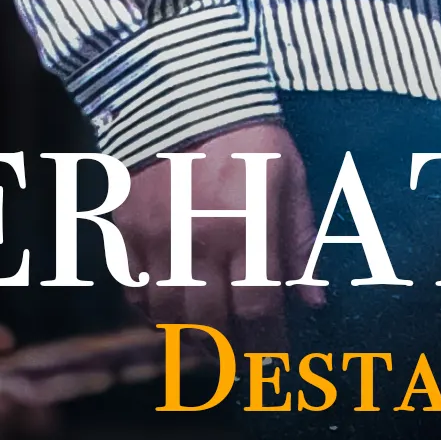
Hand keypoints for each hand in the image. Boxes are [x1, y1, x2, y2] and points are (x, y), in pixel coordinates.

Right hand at [120, 122, 321, 351]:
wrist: (184, 84)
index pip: (258, 306)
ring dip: (188, 335)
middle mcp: (200, 234)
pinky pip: (131, 288)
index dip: (269, 343)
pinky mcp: (125, 224)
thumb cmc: (250, 130)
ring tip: (208, 337)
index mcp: (247, 220)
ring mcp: (157, 232)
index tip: (277, 357)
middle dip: (229, 349)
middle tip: (241, 355)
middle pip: (209, 322)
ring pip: (166, 314)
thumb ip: (301, 240)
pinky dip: (149, 308)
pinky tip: (169, 306)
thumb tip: (315, 300)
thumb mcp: (289, 176)